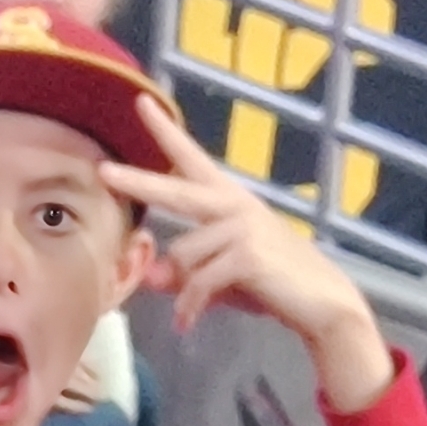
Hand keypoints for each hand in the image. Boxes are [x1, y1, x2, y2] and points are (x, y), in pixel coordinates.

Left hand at [100, 93, 392, 408]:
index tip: (141, 102)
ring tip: (192, 310)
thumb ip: (184, 275)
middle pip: (174, 192)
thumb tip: (149, 276)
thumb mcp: (220, 278)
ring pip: (182, 256)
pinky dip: (189, 307)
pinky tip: (188, 323)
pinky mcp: (247, 254)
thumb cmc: (272, 285)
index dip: (166, 131)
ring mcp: (242, 227)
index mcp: (228, 200)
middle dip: (137, 182)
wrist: (324, 303)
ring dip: (183, 290)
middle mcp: (234, 205)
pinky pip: (197, 283)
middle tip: (102, 172)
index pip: (191, 159)